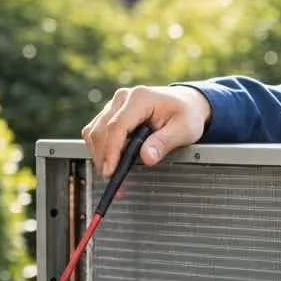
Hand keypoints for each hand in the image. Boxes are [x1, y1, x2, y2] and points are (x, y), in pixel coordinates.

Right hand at [81, 85, 211, 178]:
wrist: (186, 103)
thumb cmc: (186, 113)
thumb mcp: (184, 129)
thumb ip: (164, 142)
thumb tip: (146, 158)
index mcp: (140, 98)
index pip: (117, 126)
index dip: (111, 151)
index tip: (110, 172)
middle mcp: (123, 98)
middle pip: (100, 130)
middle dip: (103, 159)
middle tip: (113, 182)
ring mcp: (114, 105)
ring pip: (94, 132)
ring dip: (100, 156)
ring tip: (113, 177)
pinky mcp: (110, 114)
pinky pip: (96, 132)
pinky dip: (100, 150)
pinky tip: (112, 164)